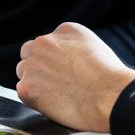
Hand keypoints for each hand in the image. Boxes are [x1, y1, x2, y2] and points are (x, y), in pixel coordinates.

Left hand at [16, 22, 134, 132]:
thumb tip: (65, 61)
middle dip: (38, 65)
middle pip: (30, 52)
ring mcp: (33, 64)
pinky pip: (23, 91)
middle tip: (54, 82)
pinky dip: (34, 99)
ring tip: (57, 94)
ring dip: (35, 81)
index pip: (48, 42)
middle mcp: (45, 42)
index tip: (63, 70)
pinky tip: (53, 103)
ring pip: (24, 71)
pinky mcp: (27, 87)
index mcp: (64, 30)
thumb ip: (75, 48)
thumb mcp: (96, 48)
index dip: (54, 58)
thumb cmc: (110, 78)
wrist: (110, 97)